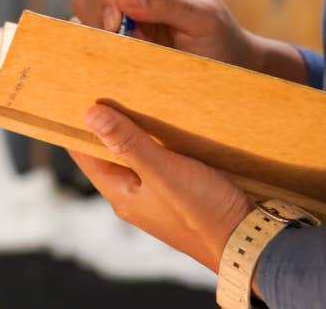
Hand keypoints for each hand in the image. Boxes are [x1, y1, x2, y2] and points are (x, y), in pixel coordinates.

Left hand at [71, 103, 254, 272]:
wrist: (251, 241)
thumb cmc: (205, 213)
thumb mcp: (165, 172)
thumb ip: (129, 143)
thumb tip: (89, 114)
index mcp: (121, 195)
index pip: (84, 154)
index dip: (77, 124)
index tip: (74, 91)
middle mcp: (136, 195)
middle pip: (110, 152)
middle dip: (106, 122)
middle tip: (105, 84)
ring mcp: (159, 194)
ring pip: (137, 154)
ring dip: (135, 128)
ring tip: (133, 92)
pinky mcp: (183, 190)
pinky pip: (161, 158)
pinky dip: (159, 139)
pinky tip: (167, 120)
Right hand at [72, 0, 259, 69]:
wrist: (223, 68)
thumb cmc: (220, 37)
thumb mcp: (204, 18)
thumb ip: (167, 4)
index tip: (116, 20)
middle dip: (101, 10)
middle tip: (120, 39)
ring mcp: (120, 8)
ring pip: (85, 3)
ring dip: (96, 26)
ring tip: (124, 48)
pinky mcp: (113, 33)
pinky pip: (85, 30)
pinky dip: (91, 42)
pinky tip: (113, 55)